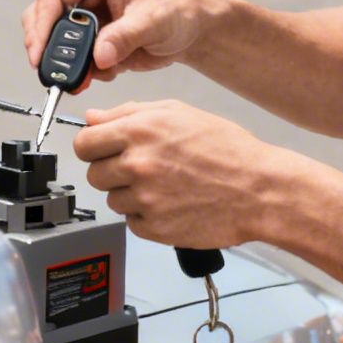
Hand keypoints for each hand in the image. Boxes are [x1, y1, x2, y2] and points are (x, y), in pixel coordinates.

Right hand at [22, 0, 210, 88]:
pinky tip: (109, 71)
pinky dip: (84, 73)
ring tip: (89, 78)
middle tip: (58, 76)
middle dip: (49, 51)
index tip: (38, 55)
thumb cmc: (175, 11)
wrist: (189, 31)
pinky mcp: (88, 42)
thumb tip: (99, 56)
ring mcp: (82, 20)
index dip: (41, 27)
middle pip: (43, 21)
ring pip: (53, 44)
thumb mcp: (153, 21)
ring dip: (68, 65)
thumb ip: (124, 37)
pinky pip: (72, 61)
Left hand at [73, 100, 291, 247]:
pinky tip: (171, 204)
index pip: (83, 144)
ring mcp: (144, 199)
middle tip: (141, 169)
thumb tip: (93, 118)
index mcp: (140, 131)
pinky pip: (131, 222)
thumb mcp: (178, 113)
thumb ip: (129, 113)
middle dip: (111, 171)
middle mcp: (137, 164)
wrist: (259, 190)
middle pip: (94, 174)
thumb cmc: (227, 149)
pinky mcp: (153, 228)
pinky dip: (146, 216)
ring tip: (164, 186)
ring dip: (130, 195)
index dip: (93, 147)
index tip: (103, 150)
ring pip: (112, 199)